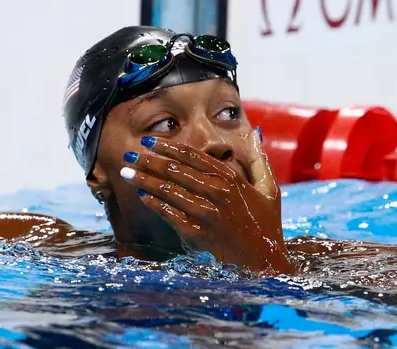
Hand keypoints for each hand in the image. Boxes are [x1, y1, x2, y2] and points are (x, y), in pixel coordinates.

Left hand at [122, 133, 292, 273]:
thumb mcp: (269, 189)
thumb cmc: (267, 225)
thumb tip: (254, 132)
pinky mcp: (197, 233)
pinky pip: (169, 213)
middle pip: (174, 170)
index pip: (192, 156)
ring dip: (144, 180)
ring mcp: (206, 213)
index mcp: (231, 179)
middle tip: (129, 154)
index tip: (150, 141)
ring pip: (168, 190)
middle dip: (148, 160)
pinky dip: (153, 203)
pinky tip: (141, 196)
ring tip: (127, 173)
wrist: (266, 264)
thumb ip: (258, 160)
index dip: (168, 146)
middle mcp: (217, 193)